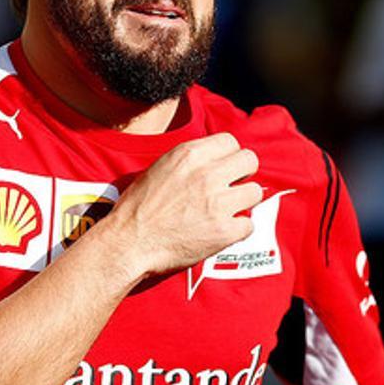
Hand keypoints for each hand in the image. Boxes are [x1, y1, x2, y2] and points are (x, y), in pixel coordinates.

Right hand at [105, 132, 263, 278]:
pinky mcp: (223, 231)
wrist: (128, 242)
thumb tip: (214, 160)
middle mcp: (207, 175)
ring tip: (226, 210)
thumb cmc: (137, 208)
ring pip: (255, 192)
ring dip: (243, 202)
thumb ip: (190, 160)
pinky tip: (221, 231)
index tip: (224, 168)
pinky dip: (237, 229)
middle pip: (249, 161)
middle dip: (243, 173)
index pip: (230, 141)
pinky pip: (248, 224)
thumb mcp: (160, 167)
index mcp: (190, 155)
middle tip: (232, 186)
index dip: (228, 156)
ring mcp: (218, 203)